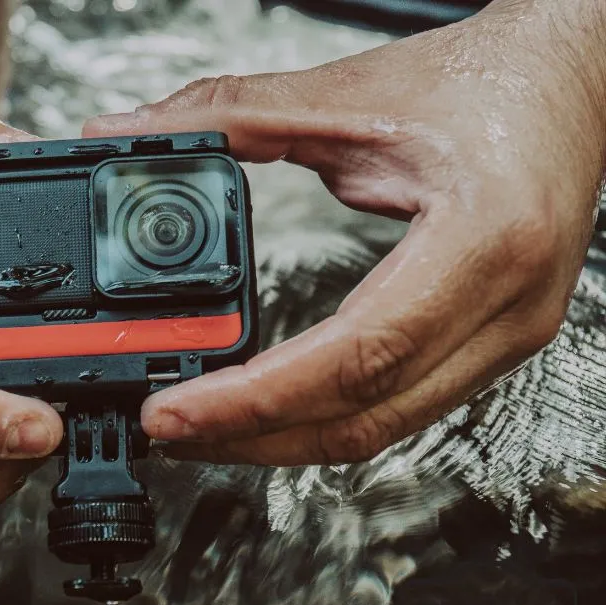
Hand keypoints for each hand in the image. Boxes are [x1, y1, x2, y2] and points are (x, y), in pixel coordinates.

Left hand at [84, 1, 604, 465]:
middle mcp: (508, 307)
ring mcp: (508, 335)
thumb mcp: (349, 95)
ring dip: (285, 437)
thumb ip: (232, 112)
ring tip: (202, 426)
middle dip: (254, 435)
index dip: (256, 396)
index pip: (356, 353)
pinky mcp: (492, 341)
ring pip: (382, 425)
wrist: (572, 77)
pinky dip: (325, 414)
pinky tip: (270, 407)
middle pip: (364, 414)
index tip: (175, 410)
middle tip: (167, 427)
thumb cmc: (486, 82)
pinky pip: (400, 403)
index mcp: (484, 239)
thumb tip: (132, 130)